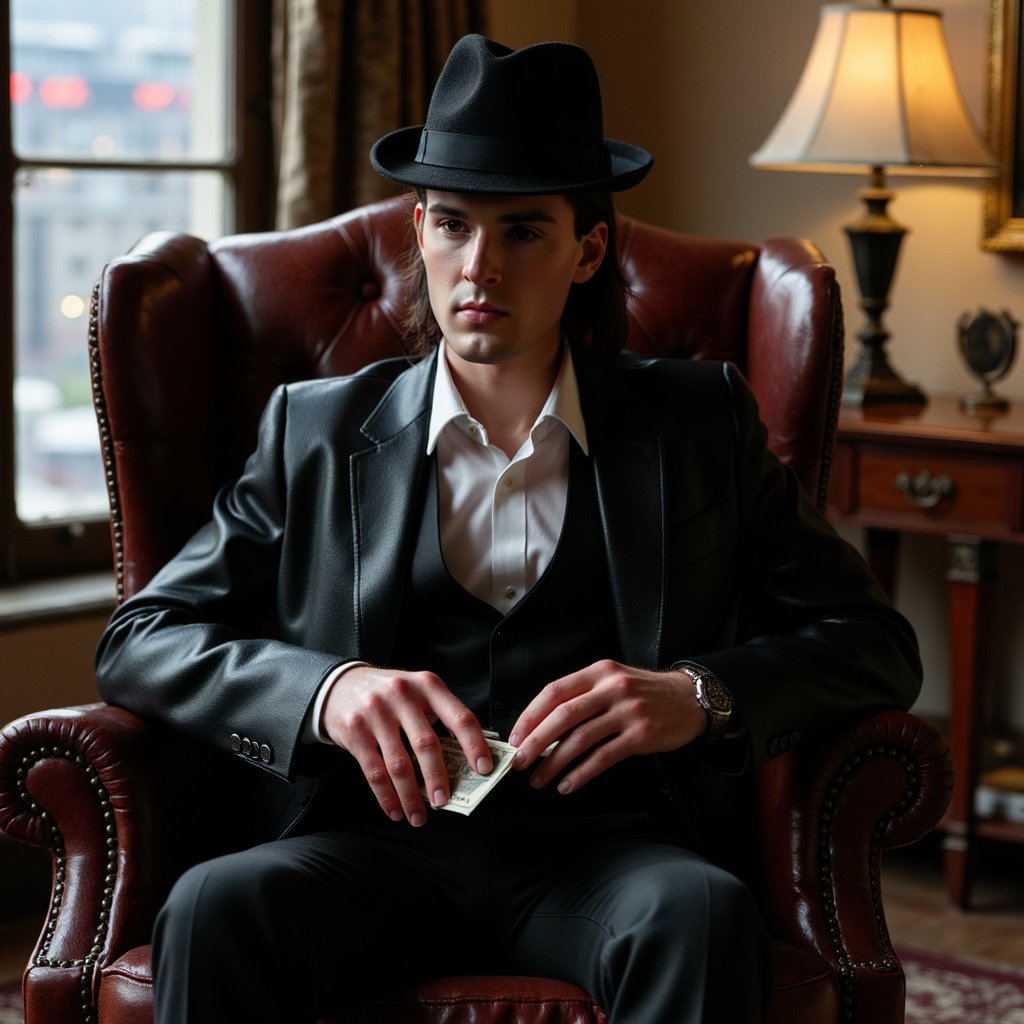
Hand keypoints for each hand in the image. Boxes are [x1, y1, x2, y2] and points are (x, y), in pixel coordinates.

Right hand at [320, 665, 492, 825]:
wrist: (340, 685)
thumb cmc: (390, 694)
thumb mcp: (418, 691)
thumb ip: (441, 716)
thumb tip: (467, 758)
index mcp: (428, 685)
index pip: (459, 717)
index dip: (474, 745)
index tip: (484, 769)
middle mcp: (402, 695)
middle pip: (426, 744)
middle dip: (438, 778)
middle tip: (444, 802)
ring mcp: (376, 713)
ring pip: (398, 763)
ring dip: (411, 796)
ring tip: (419, 817)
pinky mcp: (355, 731)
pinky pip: (373, 771)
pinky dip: (386, 796)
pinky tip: (395, 810)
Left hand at [509, 660, 706, 794]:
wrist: (689, 699)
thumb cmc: (644, 693)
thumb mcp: (613, 680)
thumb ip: (583, 695)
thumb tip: (543, 726)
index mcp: (599, 672)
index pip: (555, 691)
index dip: (531, 715)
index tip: (516, 736)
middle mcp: (612, 688)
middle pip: (563, 715)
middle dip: (536, 741)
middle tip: (519, 761)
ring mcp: (627, 711)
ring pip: (581, 739)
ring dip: (554, 763)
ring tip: (539, 779)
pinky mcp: (641, 735)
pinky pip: (603, 757)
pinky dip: (582, 774)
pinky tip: (568, 784)